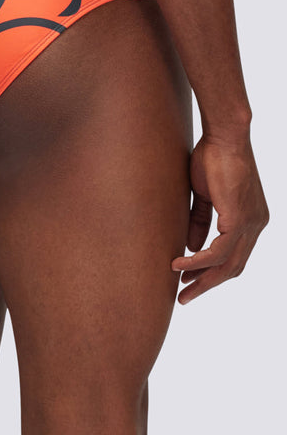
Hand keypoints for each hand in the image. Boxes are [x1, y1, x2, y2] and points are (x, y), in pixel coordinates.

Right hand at [171, 131, 268, 303]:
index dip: (212, 273)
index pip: (235, 257)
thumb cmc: (214, 158)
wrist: (225, 137)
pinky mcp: (239, 218)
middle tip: (184, 298)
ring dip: (201, 279)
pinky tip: (180, 265)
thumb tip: (192, 248)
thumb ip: (201, 221)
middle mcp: (256, 226)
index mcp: (251, 220)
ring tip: (179, 288)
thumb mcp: (205, 197)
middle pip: (233, 268)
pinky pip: (219, 251)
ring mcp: (251, 224)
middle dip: (207, 285)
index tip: (190, 282)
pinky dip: (198, 261)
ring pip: (227, 264)